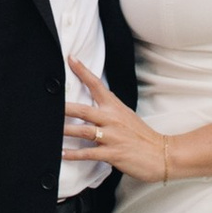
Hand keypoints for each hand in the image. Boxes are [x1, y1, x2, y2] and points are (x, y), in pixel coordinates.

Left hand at [62, 55, 178, 185]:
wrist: (162, 154)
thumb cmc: (142, 136)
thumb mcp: (127, 116)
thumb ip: (109, 111)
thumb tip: (93, 105)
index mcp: (115, 108)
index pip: (97, 85)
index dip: (83, 71)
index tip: (70, 58)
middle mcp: (112, 119)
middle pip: (84, 109)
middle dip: (65, 107)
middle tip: (49, 103)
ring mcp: (112, 136)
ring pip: (84, 131)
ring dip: (66, 130)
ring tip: (50, 130)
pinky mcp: (113, 153)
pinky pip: (90, 153)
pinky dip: (75, 154)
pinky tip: (63, 153)